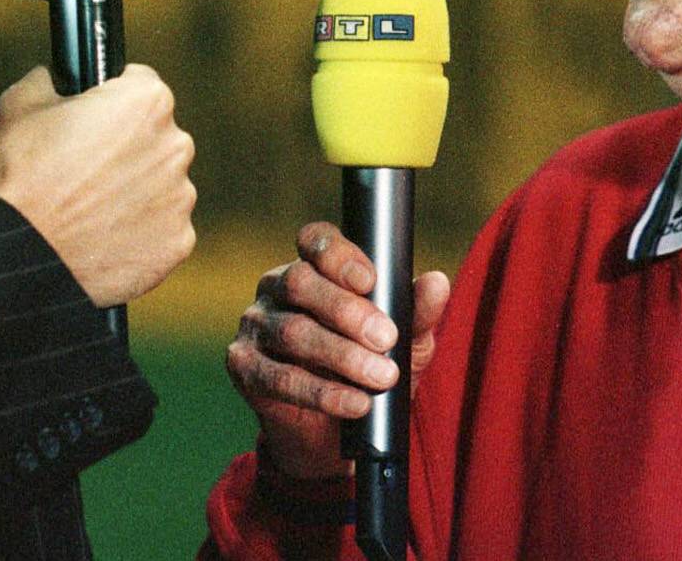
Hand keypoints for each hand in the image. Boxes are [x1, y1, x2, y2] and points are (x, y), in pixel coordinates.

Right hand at [0, 64, 195, 306]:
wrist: (16, 251)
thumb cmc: (19, 176)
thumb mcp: (21, 102)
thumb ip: (49, 80)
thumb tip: (50, 79)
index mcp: (147, 102)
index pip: (141, 85)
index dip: (111, 101)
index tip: (93, 121)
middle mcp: (175, 146)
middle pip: (156, 138)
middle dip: (127, 149)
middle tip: (85, 169)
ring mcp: (180, 198)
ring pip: (161, 186)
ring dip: (135, 192)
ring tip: (90, 207)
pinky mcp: (177, 243)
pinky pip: (162, 230)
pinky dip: (139, 234)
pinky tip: (102, 236)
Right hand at [224, 221, 450, 479]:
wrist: (336, 440)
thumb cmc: (370, 372)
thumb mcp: (404, 344)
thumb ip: (418, 313)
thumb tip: (437, 282)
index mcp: (314, 268)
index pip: (315, 241)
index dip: (338, 255)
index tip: (371, 281)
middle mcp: (277, 288)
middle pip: (300, 282)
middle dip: (347, 310)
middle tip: (386, 339)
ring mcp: (256, 326)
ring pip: (292, 331)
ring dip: (342, 355)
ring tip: (382, 377)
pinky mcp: (244, 368)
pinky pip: (279, 377)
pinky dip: (322, 393)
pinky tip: (355, 403)